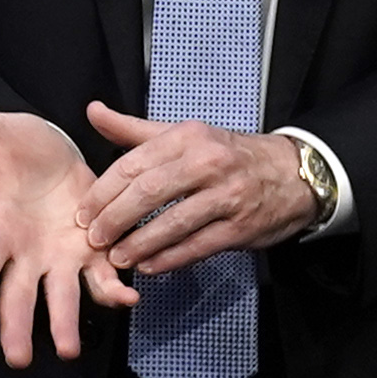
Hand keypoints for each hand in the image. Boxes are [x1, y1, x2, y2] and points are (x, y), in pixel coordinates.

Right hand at [0, 102, 132, 366]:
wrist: (54, 151)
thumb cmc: (16, 146)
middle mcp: (25, 253)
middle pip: (16, 296)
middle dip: (16, 327)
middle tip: (17, 359)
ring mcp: (58, 258)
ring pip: (59, 297)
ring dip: (63, 323)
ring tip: (68, 351)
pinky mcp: (91, 253)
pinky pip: (102, 278)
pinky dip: (113, 290)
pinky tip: (127, 298)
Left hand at [76, 103, 315, 272]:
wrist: (293, 174)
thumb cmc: (229, 154)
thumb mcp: (184, 134)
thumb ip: (135, 129)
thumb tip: (93, 112)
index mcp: (187, 136)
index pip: (134, 163)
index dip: (103, 192)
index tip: (83, 212)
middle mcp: (207, 162)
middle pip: (149, 191)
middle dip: (115, 218)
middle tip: (94, 238)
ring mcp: (227, 195)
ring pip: (173, 222)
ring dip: (139, 244)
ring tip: (117, 257)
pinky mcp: (241, 227)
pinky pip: (198, 246)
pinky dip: (170, 259)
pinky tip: (149, 266)